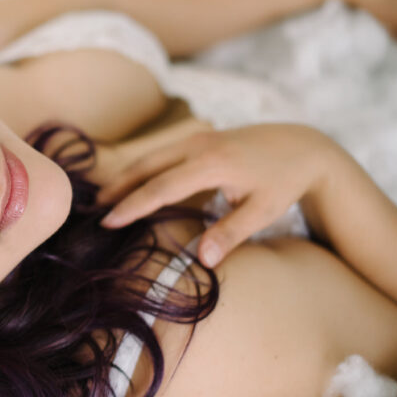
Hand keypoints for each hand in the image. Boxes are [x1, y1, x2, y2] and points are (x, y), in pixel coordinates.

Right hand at [96, 124, 338, 266]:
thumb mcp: (264, 210)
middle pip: (146, 166)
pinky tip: (133, 182)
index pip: (161, 187)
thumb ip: (231, 233)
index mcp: (212, 164)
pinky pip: (163, 153)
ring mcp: (197, 137)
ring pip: (151, 157)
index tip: (109, 222)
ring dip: (126, 176)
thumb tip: (201, 259)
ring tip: (104, 197)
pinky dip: (143, 168)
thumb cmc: (284, 181)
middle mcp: (199, 145)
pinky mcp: (199, 137)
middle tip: (92, 210)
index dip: (132, 206)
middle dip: (118, 187)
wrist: (304, 146)